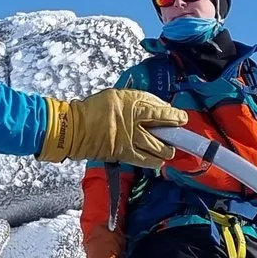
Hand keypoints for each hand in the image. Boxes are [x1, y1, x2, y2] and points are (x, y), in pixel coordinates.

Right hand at [41, 88, 187, 166]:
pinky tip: (157, 161)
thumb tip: (157, 108)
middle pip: (162, 131)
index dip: (174, 116)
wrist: (75, 127)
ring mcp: (129, 140)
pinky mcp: (123, 154)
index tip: (182, 117)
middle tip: (178, 135)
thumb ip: (137, 101)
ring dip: (165, 150)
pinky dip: (153, 162)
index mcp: (132, 105)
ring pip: (156, 148)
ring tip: (168, 150)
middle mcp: (134, 123)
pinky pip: (144, 160)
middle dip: (174, 134)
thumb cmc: (93, 109)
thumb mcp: (117, 95)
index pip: (160, 111)